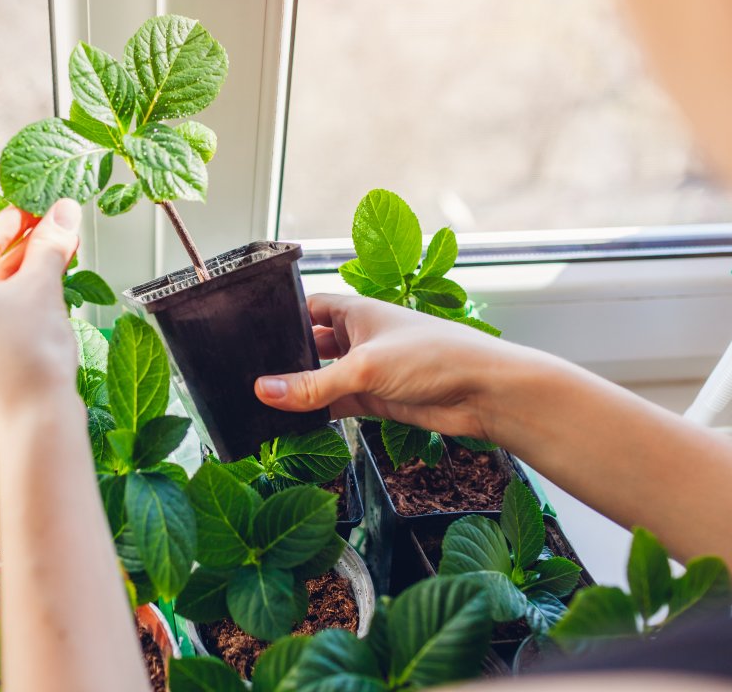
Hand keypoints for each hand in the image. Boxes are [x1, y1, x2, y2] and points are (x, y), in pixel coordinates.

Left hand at [0, 152, 82, 426]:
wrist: (34, 426)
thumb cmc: (24, 364)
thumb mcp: (40, 288)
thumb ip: (50, 243)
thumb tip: (63, 210)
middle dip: (15, 223)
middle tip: (47, 200)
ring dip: (26, 252)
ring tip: (61, 230)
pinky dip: (24, 279)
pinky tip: (54, 266)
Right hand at [254, 293, 542, 441]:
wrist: (484, 392)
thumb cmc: (434, 357)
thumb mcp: (364, 368)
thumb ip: (312, 385)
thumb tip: (263, 391)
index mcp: (356, 312)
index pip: (308, 308)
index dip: (282, 318)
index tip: (248, 332)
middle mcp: (359, 337)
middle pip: (312, 345)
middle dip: (286, 359)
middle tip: (246, 374)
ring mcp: (368, 369)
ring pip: (323, 379)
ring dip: (300, 391)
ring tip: (260, 403)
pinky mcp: (377, 399)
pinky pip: (337, 404)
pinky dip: (318, 413)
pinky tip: (294, 424)